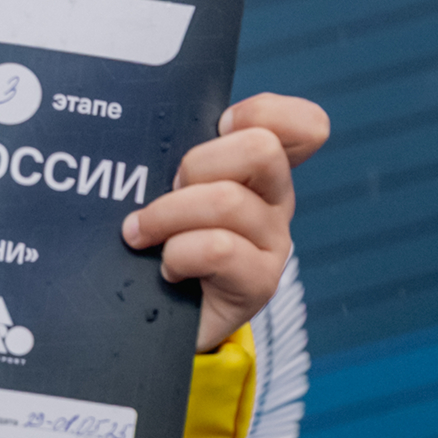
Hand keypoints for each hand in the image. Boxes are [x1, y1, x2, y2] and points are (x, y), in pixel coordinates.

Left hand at [121, 93, 327, 351]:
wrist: (151, 324)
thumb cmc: (149, 248)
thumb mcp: (159, 191)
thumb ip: (165, 156)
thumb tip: (135, 121)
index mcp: (258, 171)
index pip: (302, 125)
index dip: (264, 113)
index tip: (220, 126)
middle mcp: (274, 202)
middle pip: (259, 148)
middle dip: (197, 163)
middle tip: (166, 191)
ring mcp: (272, 243)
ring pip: (226, 201)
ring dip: (166, 215)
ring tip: (141, 235)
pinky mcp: (259, 283)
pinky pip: (217, 249)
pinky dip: (178, 255)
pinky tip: (166, 270)